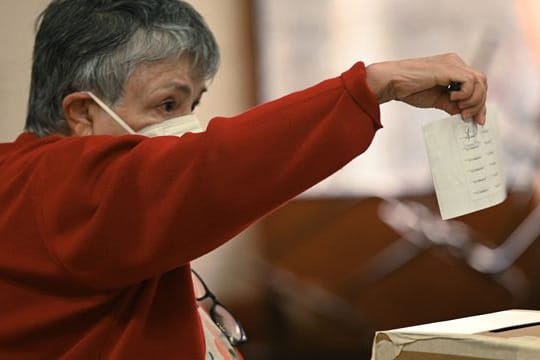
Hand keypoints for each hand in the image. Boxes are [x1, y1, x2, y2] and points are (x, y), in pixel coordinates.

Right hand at [366, 53, 486, 124]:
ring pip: (479, 82)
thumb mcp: (437, 100)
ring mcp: (453, 64)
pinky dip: (465, 94)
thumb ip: (452, 105)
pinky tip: (452, 98)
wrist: (393, 82)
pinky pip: (469, 81)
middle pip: (482, 82)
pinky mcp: (449, 68)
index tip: (477, 119)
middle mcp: (455, 63)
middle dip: (480, 103)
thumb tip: (464, 115)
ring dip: (474, 100)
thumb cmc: (409, 88)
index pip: (476, 84)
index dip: (479, 102)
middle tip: (470, 118)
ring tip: (460, 110)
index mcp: (453, 69)